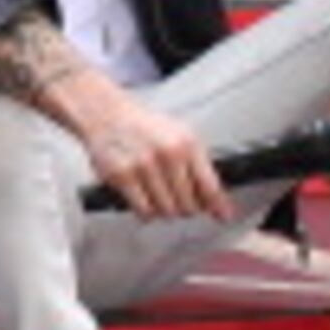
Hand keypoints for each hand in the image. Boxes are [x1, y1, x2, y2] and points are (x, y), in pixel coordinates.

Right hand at [53, 76, 222, 220]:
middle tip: (181, 201)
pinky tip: (145, 198)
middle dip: (187, 207)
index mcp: (187, 143)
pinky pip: (144, 211)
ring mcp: (144, 166)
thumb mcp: (180, 136)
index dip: (218, 206)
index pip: (210, 186)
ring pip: (167, 211)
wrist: (106, 113)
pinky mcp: (123, 176)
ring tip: (159, 195)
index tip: (223, 216)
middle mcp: (168, 154)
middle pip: (189, 205)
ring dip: (165, 210)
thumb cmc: (143, 126)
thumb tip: (217, 203)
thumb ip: (200, 168)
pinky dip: (147, 211)